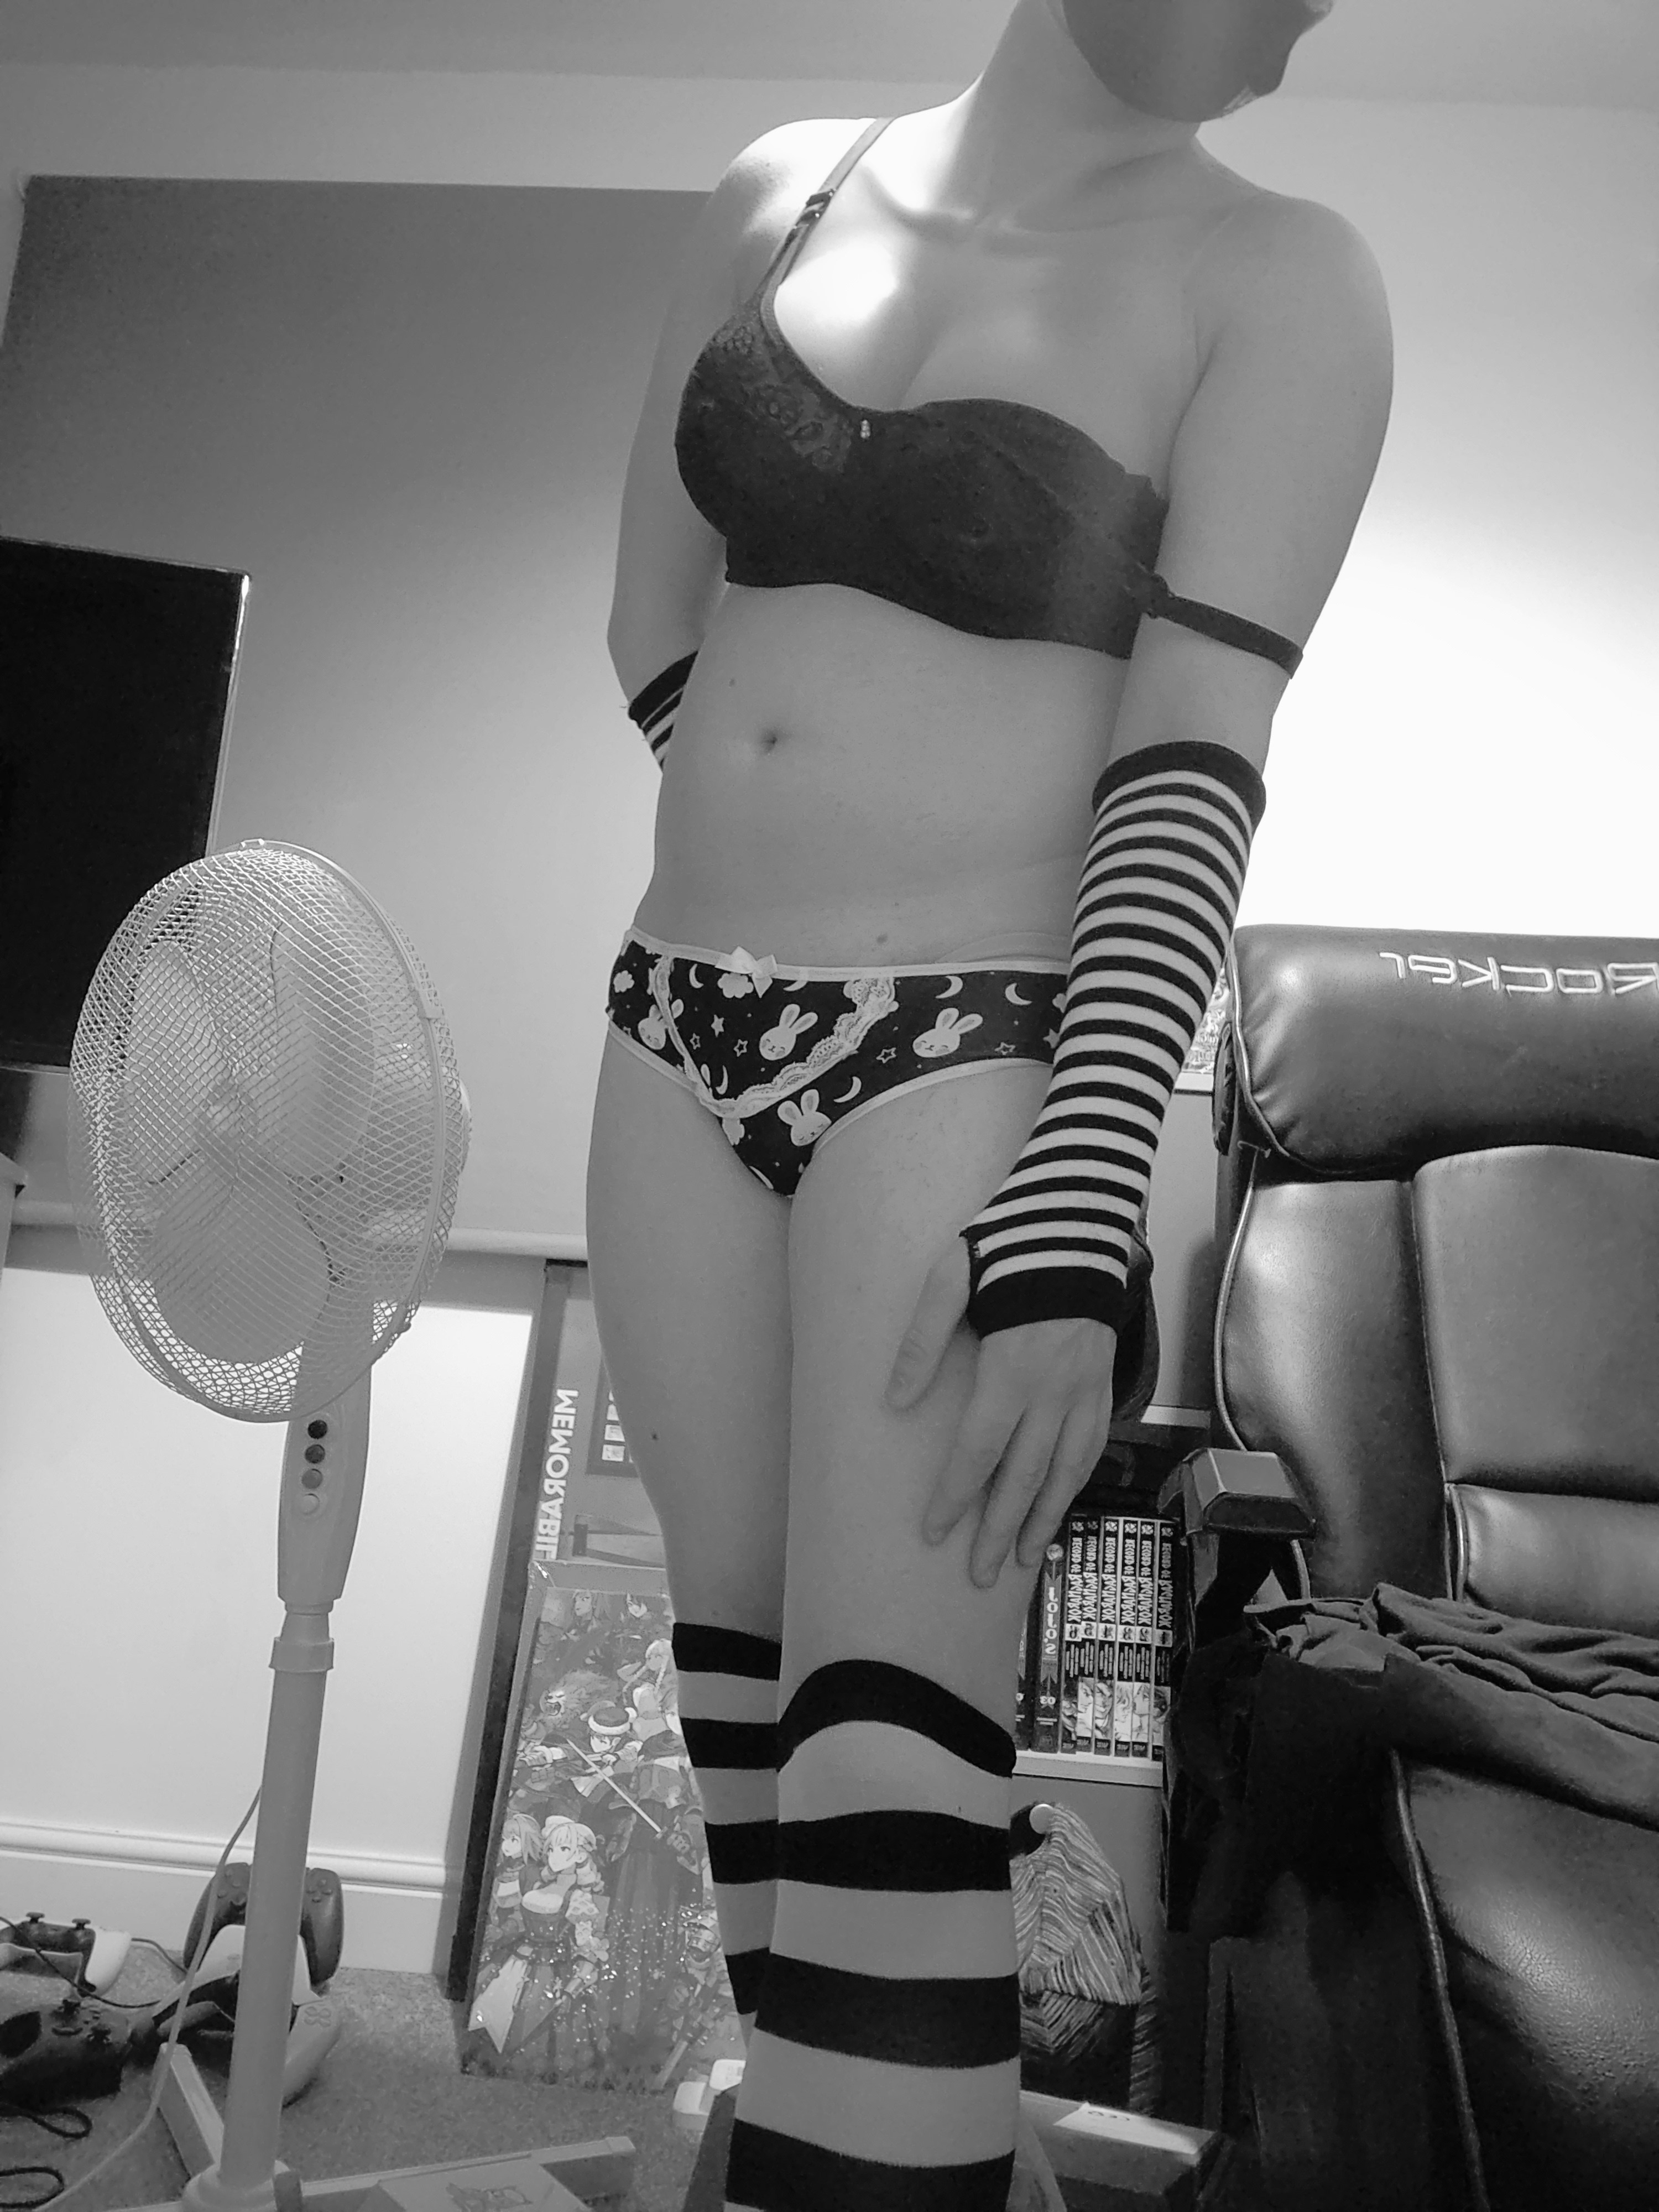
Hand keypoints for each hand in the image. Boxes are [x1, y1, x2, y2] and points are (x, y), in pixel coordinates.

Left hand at [885, 1236, 1117, 1588]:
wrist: (1081, 1216)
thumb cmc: (1009, 1242)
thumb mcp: (952, 1276)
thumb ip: (922, 1340)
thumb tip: (895, 1399)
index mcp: (1011, 1368)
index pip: (977, 1451)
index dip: (955, 1496)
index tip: (934, 1533)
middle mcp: (1053, 1390)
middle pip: (1022, 1476)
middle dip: (997, 1530)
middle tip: (975, 1574)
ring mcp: (1084, 1389)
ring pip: (1064, 1471)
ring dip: (1041, 1519)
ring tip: (1020, 1560)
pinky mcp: (1103, 1382)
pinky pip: (1091, 1446)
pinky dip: (1075, 1483)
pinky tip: (1061, 1504)